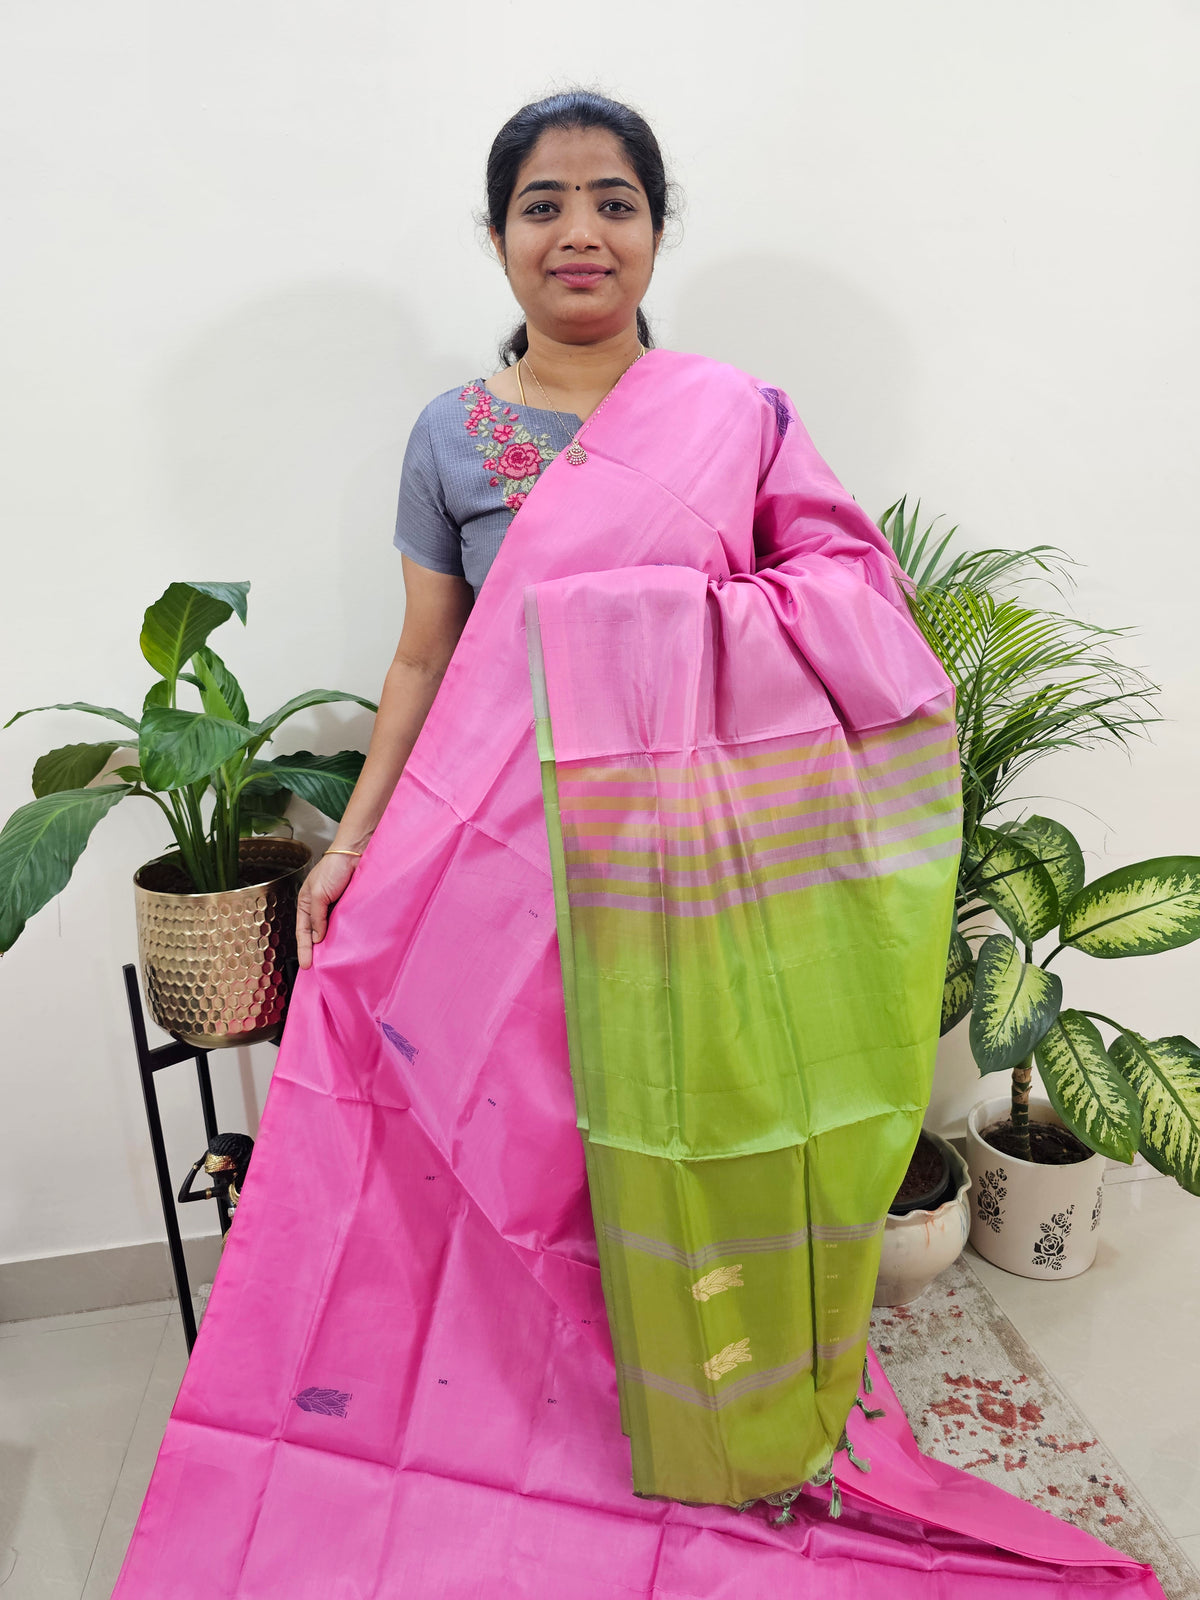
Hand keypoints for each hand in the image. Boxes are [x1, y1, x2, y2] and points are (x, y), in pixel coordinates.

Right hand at [296, 852, 359, 968]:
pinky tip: (347, 945)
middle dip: (316, 951)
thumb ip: (316, 917)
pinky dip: (344, 935)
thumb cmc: (333, 867)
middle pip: (315, 934)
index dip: (304, 949)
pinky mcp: (348, 907)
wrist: (355, 853)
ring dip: (331, 944)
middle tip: (318, 968)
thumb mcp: (318, 893)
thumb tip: (317, 938)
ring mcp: (334, 908)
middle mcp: (319, 908)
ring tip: (332, 961)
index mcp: (306, 903)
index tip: (306, 965)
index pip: (302, 932)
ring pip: (330, 931)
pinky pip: (345, 924)